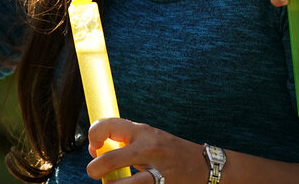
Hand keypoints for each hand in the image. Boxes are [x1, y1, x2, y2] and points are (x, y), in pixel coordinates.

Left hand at [86, 118, 206, 182]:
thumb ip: (126, 140)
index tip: (94, 148)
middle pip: (109, 160)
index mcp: (142, 131)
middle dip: (94, 170)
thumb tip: (96, 150)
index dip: (93, 136)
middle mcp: (148, 149)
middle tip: (95, 173)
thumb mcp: (149, 138)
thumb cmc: (170, 152)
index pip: (107, 125)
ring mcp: (156, 171)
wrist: (205, 166)